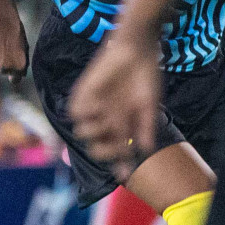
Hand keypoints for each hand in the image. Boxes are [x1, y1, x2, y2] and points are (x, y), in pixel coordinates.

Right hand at [0, 13, 29, 79]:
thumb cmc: (17, 33)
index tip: (13, 74)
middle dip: (5, 63)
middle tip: (7, 49)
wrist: (3, 20)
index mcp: (18, 66)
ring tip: (0, 41)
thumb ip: (22, 62)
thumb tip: (20, 73)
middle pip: (3, 70)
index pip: (15, 80)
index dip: (14, 77)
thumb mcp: (24, 48)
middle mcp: (5, 67)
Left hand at [69, 32, 161, 180]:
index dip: (119, 164)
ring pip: (83, 133)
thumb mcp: (148, 105)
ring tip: (110, 119)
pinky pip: (76, 112)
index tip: (125, 174)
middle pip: (96, 147)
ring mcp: (93, 107)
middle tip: (117, 143)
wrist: (136, 50)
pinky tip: (100, 105)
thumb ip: (145, 127)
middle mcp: (106, 119)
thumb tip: (145, 150)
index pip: (118, 150)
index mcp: (122, 124)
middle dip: (105, 151)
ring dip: (96, 131)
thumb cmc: (145, 76)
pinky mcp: (82, 93)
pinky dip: (86, 113)